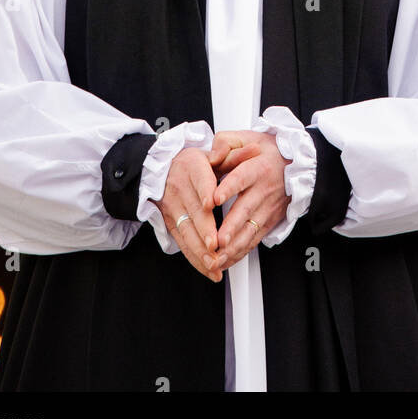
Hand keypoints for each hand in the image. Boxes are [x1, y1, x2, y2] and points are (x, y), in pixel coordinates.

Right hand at [151, 146, 226, 281]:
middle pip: (193, 211)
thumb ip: (233, 154)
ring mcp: (173, 207)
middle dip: (204, 230)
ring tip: (214, 263)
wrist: (164, 168)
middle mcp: (180, 188)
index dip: (205, 192)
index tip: (211, 204)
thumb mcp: (212, 153)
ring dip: (200, 250)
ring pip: (187, 231)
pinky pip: (183, 243)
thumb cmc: (194, 163)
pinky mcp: (171, 223)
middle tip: (215, 245)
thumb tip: (254, 149)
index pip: (200, 180)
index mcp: (192, 167)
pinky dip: (195, 258)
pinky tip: (209, 269)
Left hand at [208, 130, 291, 268]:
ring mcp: (268, 208)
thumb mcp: (249, 137)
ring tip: (218, 258)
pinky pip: (255, 240)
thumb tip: (212, 156)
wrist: (300, 163)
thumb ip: (226, 142)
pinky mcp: (270, 221)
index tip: (213, 198)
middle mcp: (264, 190)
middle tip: (217, 241)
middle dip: (231, 228)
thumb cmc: (270, 151)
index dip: (228, 188)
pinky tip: (227, 260)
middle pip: (245, 210)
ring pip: (250, 230)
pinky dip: (241, 252)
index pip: (242, 177)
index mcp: (258, 167)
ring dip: (234, 247)